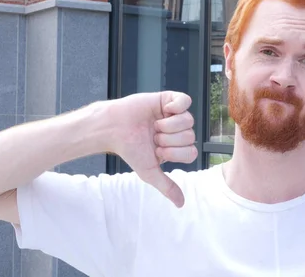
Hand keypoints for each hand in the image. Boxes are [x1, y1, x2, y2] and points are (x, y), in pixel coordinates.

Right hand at [108, 91, 197, 206]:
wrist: (113, 129)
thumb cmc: (130, 149)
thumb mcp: (149, 171)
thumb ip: (167, 186)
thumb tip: (181, 204)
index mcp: (177, 147)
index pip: (191, 152)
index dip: (174, 153)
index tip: (157, 151)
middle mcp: (178, 131)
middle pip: (190, 137)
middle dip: (168, 139)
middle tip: (153, 137)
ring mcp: (175, 114)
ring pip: (188, 120)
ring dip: (168, 125)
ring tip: (154, 125)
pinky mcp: (169, 99)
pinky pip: (185, 100)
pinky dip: (175, 107)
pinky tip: (163, 111)